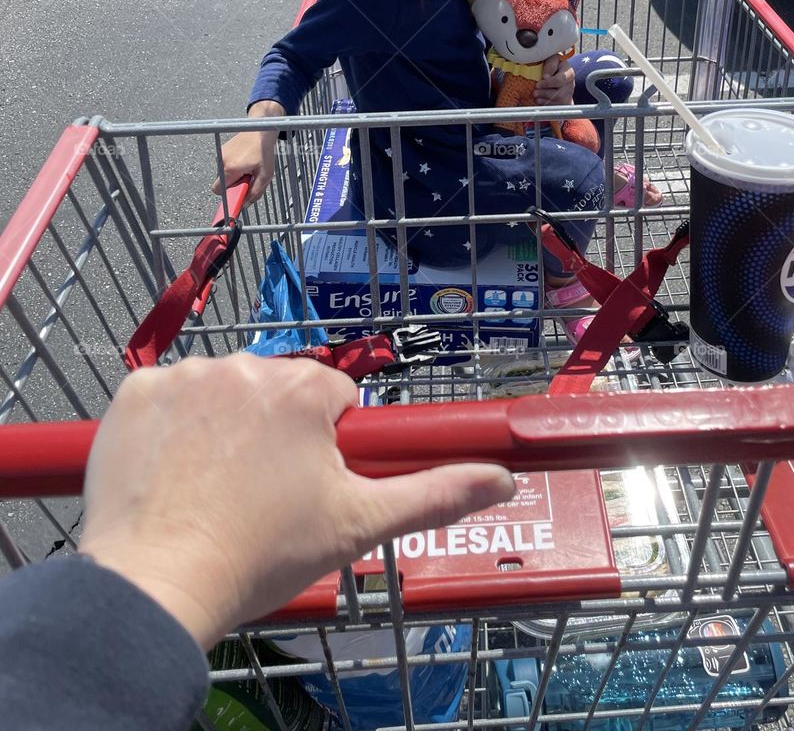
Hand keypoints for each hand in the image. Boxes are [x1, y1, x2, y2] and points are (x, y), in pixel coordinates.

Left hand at [79, 356, 513, 651]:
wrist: (157, 582)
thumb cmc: (261, 554)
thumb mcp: (358, 525)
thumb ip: (434, 493)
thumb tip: (501, 478)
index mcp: (307, 389)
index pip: (334, 400)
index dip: (326, 444)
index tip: (304, 485)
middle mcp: (248, 365)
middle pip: (278, 390)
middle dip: (275, 431)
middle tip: (260, 493)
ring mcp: (187, 374)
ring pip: (223, 390)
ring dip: (224, 424)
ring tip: (214, 487)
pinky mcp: (137, 390)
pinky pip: (167, 394)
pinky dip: (172, 424)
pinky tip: (173, 470)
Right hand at [213, 102, 284, 202]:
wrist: (260, 129)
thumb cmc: (264, 150)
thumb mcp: (265, 175)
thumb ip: (255, 192)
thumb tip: (245, 204)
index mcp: (231, 168)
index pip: (218, 191)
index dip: (228, 194)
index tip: (237, 195)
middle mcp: (222, 161)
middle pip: (222, 183)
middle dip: (233, 184)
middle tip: (248, 177)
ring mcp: (221, 154)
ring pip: (224, 174)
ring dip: (235, 174)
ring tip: (248, 166)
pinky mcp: (222, 150)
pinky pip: (225, 165)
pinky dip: (234, 166)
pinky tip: (245, 159)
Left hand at [533, 55, 574, 106]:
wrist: (558, 72)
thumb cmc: (553, 64)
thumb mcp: (552, 59)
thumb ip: (550, 64)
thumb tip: (546, 76)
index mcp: (569, 72)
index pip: (560, 80)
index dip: (548, 82)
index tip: (539, 81)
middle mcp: (571, 85)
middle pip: (559, 94)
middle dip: (544, 93)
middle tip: (535, 91)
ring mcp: (569, 94)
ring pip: (557, 101)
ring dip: (544, 99)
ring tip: (535, 95)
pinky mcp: (565, 102)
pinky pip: (557, 107)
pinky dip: (546, 105)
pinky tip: (539, 100)